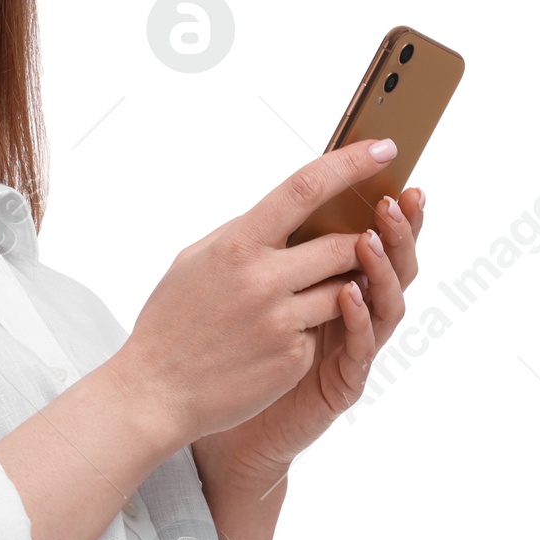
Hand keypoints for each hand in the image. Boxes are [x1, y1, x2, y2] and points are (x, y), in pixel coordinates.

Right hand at [112, 138, 409, 459]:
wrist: (155, 392)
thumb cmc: (171, 322)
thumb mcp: (195, 261)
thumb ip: (243, 235)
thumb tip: (287, 213)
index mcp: (236, 245)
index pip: (305, 188)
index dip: (350, 164)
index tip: (383, 148)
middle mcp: (262, 280)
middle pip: (342, 244)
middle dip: (357, 243)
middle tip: (358, 242)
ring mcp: (281, 321)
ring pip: (344, 289)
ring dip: (339, 287)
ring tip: (303, 295)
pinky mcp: (293, 358)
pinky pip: (322, 330)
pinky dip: (308, 329)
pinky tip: (269, 341)